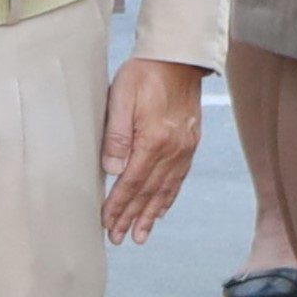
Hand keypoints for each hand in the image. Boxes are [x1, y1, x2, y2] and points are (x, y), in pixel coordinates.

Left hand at [98, 57, 204, 245]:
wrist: (178, 58)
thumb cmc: (144, 74)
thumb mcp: (121, 98)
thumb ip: (116, 135)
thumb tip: (111, 170)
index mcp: (154, 140)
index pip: (132, 182)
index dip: (118, 205)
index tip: (107, 223)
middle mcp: (173, 150)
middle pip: (148, 192)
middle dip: (132, 217)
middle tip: (118, 238)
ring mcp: (184, 149)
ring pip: (165, 190)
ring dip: (151, 214)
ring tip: (140, 234)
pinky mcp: (190, 144)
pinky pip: (178, 179)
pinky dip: (168, 198)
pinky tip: (162, 209)